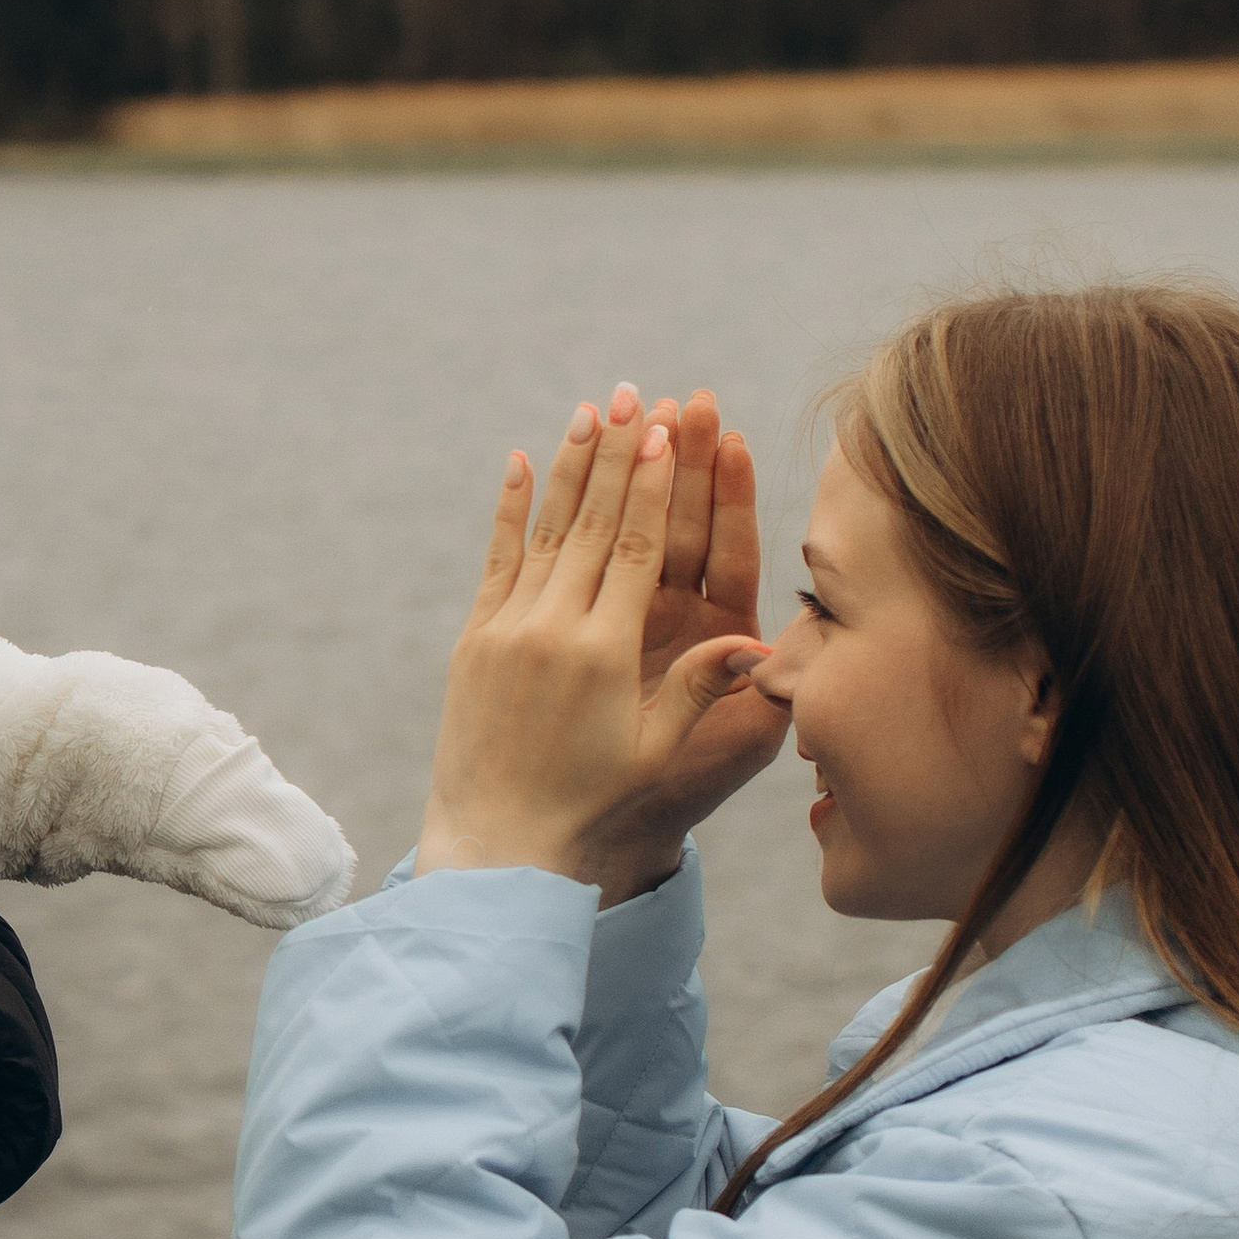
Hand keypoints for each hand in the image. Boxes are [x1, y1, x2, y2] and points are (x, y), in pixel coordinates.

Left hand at [415, 387, 782, 893]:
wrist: (497, 842)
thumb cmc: (595, 805)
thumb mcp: (657, 753)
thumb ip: (704, 691)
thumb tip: (763, 644)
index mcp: (606, 652)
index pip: (638, 548)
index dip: (653, 486)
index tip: (665, 432)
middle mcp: (553, 629)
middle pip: (593, 524)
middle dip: (616, 456)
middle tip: (634, 395)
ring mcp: (507, 628)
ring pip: (545, 531)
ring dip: (568, 467)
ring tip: (588, 410)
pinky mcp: (474, 638)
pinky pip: (496, 560)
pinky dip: (509, 511)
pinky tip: (517, 463)